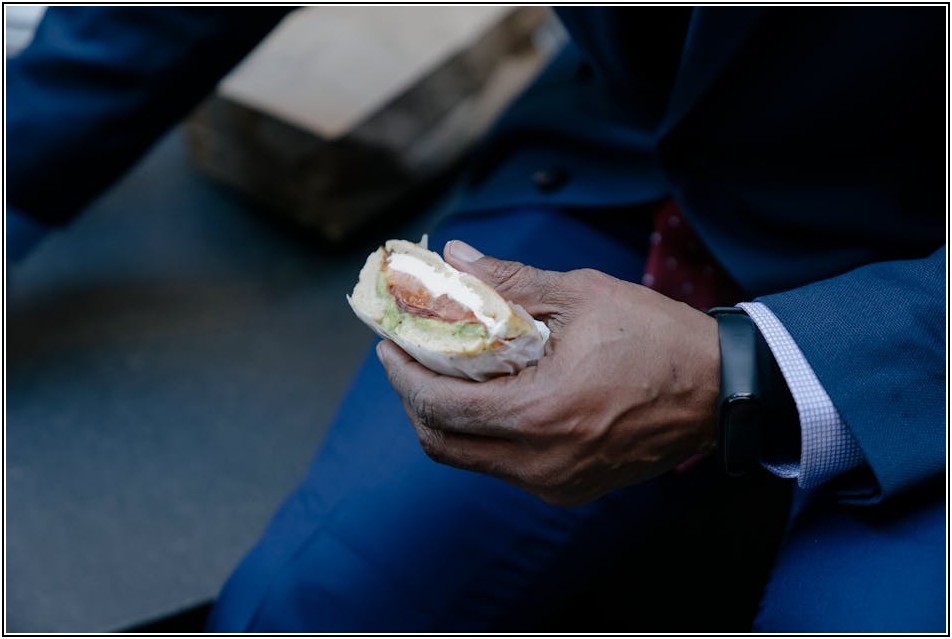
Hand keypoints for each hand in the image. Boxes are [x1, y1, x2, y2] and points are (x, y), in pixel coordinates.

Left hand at [377, 240, 720, 505]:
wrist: (721, 390)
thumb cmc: (656, 337)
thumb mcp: (582, 295)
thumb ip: (510, 282)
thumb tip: (454, 259)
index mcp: (539, 415)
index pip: (439, 407)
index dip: (402, 375)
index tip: (389, 345)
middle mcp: (541, 463)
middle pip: (443, 443)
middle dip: (414, 400)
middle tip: (408, 359)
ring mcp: (556, 484)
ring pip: (471, 459)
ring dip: (447, 418)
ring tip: (446, 373)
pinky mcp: (571, 489)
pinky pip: (505, 466)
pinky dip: (484, 434)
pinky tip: (492, 397)